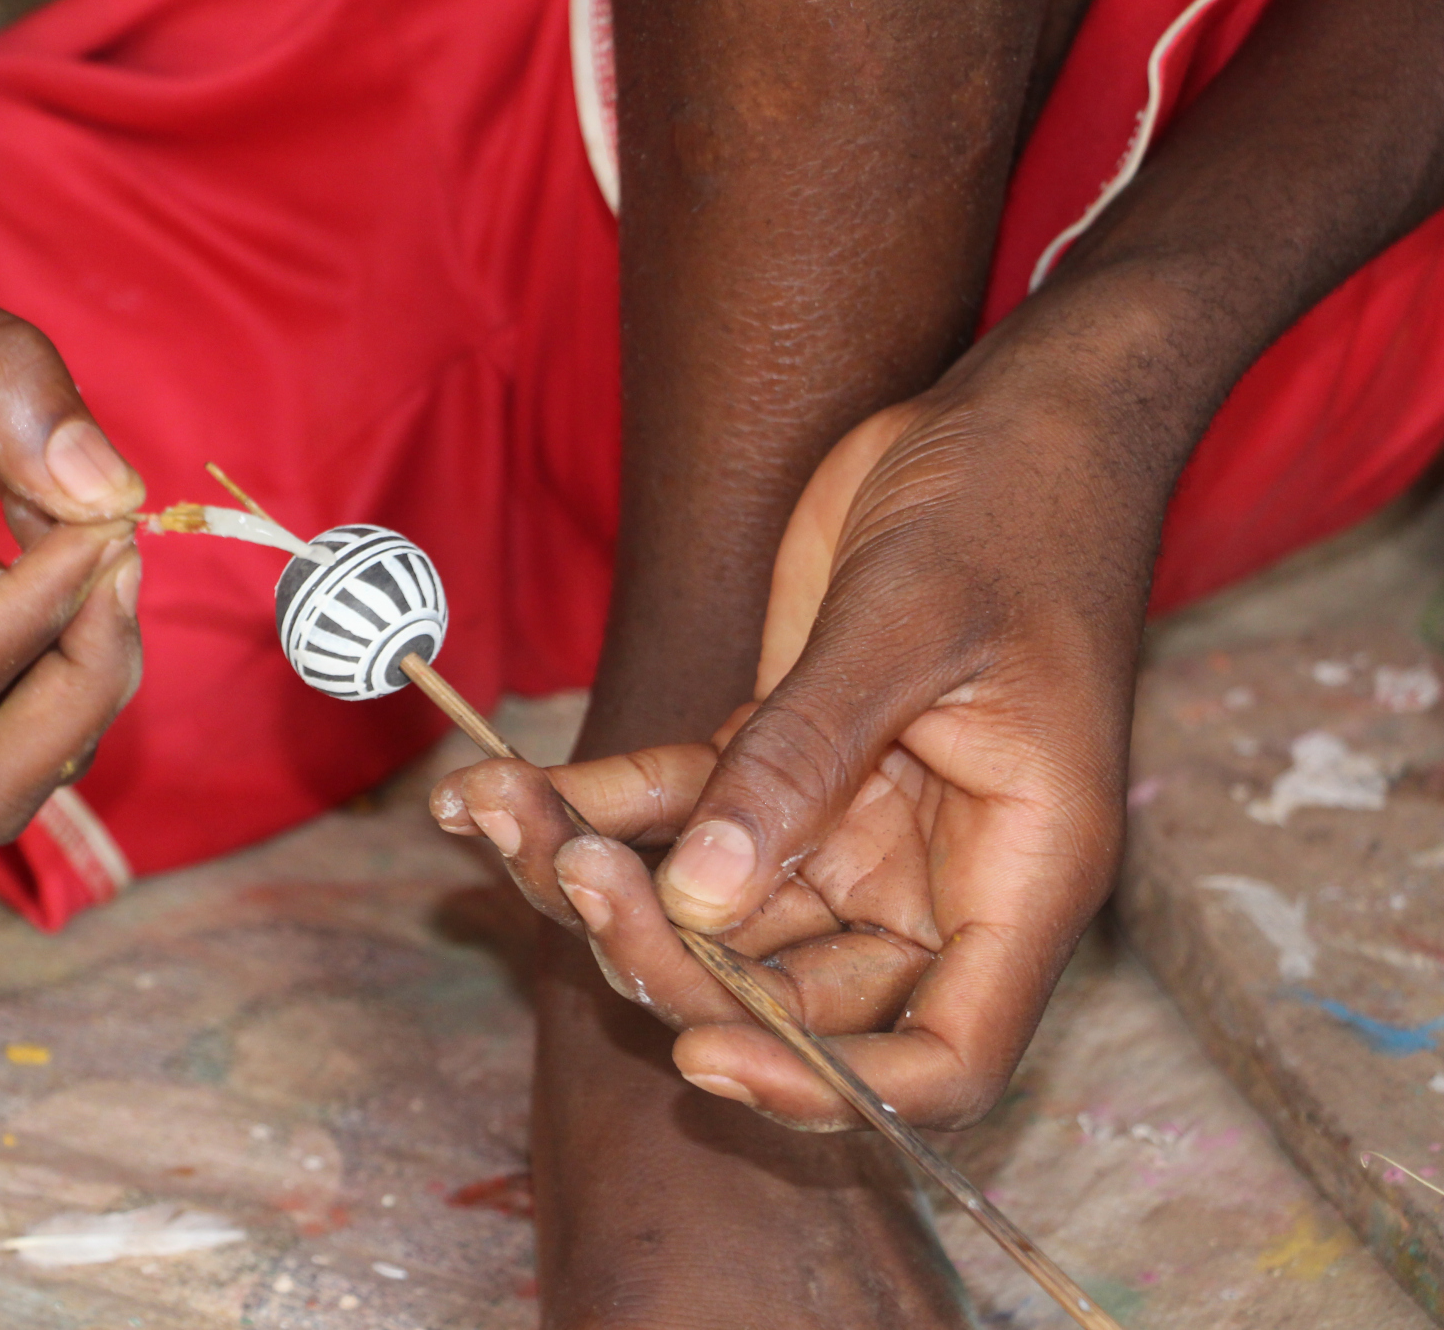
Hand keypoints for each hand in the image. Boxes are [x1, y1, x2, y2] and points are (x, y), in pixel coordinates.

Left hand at [436, 352, 1166, 1129]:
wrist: (1010, 414)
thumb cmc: (1013, 506)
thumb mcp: (910, 625)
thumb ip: (805, 759)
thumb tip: (702, 898)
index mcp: (1015, 874)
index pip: (942, 1057)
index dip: (828, 1087)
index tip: (705, 1051)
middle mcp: (928, 873)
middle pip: (793, 992)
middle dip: (670, 957)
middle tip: (574, 874)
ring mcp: (846, 822)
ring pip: (708, 904)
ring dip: (596, 872)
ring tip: (495, 809)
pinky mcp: (773, 759)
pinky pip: (670, 805)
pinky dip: (586, 801)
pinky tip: (486, 788)